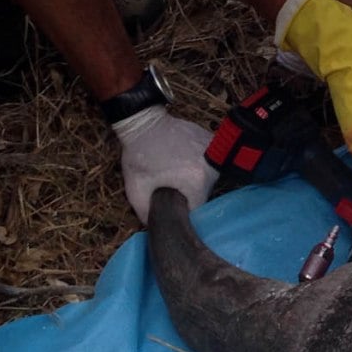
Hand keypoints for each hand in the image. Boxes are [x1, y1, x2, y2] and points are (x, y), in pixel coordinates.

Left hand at [114, 105, 218, 224]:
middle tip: (171, 184)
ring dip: (195, 178)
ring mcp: (215, 150)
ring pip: (209, 177)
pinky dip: (200, 163)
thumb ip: (145, 214)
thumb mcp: (136, 189)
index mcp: (195, 182)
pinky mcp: (213, 140)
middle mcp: (211, 167)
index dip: (183, 209)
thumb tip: (154, 229)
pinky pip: (210, 161)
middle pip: (205, 193)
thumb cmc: (140, 154)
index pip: (197, 209)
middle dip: (189, 193)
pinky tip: (184, 158)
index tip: (172, 202)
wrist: (144, 122)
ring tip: (177, 170)